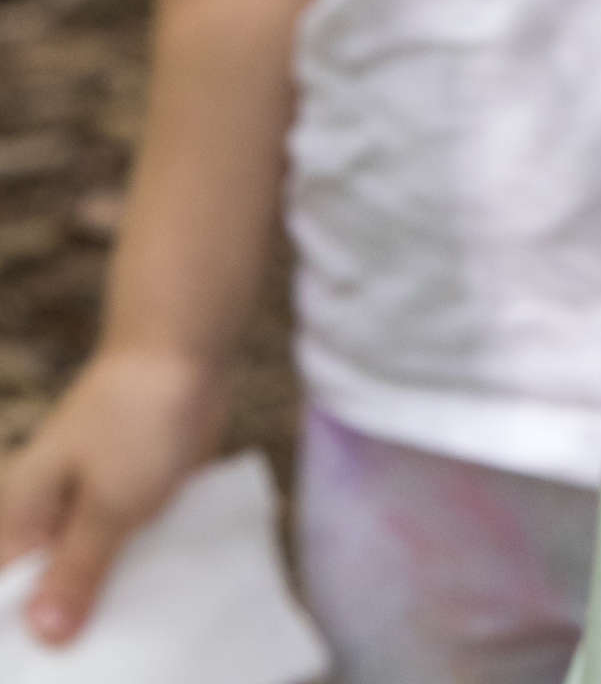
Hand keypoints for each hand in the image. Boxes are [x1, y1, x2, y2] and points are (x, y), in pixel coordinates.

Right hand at [0, 346, 228, 641]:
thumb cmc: (136, 420)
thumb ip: (76, 573)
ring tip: (136, 652)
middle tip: (111, 668)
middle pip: (48, 590)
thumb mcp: (109, 506)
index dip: (26, 637)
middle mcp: (48, 515)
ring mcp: (89, 505)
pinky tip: (162, 609)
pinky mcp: (130, 496)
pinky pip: (126, 548)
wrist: (183, 349)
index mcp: (21, 516)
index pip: (7, 597)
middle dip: (72, 628)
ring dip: (109, 602)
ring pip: (90, 571)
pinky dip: (138, 571)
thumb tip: (42, 638)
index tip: (57, 672)